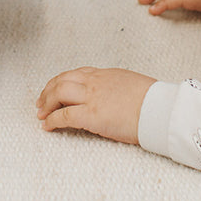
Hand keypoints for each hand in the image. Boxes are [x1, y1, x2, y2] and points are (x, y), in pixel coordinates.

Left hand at [36, 67, 155, 142]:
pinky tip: (48, 126)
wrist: (158, 108)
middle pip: (63, 80)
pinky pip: (63, 116)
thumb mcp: (132, 85)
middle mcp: (96, 82)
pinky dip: (52, 121)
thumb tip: (114, 96)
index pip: (77, 73)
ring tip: (41, 114)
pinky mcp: (90, 115)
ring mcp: (92, 97)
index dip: (62, 81)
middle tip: (42, 102)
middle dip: (48, 91)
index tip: (55, 89)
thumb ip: (117, 87)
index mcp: (106, 74)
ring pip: (59, 93)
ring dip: (47, 103)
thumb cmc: (152, 100)